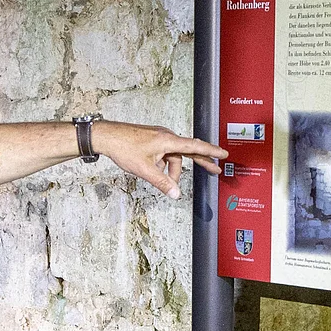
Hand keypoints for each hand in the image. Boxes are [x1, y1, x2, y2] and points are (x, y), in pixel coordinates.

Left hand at [93, 122, 225, 192]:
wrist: (106, 136)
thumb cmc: (123, 147)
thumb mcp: (144, 169)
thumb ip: (162, 182)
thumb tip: (175, 194)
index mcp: (168, 140)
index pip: (195, 146)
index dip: (211, 152)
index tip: (223, 154)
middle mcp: (166, 136)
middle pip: (187, 153)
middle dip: (199, 163)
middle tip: (214, 170)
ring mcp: (158, 137)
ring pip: (172, 157)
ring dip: (170, 170)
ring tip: (160, 179)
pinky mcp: (152, 140)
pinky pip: (163, 154)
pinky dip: (162, 164)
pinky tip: (152, 171)